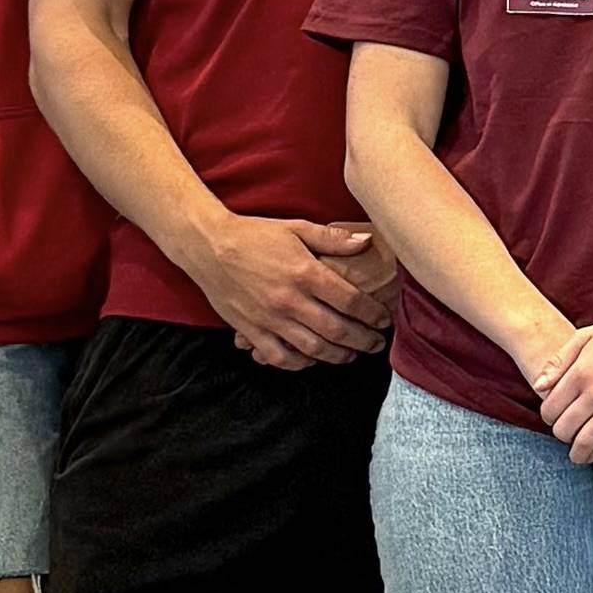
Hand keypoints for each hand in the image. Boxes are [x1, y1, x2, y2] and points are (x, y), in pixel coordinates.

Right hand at [187, 213, 391, 367]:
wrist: (207, 245)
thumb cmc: (255, 234)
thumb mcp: (296, 228)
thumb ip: (333, 239)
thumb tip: (366, 243)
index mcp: (306, 273)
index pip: (351, 302)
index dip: (373, 315)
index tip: (384, 320)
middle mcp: (290, 300)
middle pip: (337, 331)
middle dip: (363, 341)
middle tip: (376, 345)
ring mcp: (269, 318)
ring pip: (312, 349)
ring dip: (337, 356)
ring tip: (351, 355)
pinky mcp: (250, 330)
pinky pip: (279, 357)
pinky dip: (298, 363)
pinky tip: (311, 360)